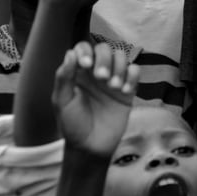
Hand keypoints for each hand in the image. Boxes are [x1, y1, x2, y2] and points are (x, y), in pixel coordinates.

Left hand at [52, 41, 139, 157]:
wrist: (91, 147)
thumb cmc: (73, 125)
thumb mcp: (62, 102)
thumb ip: (64, 78)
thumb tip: (70, 54)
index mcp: (78, 72)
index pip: (83, 48)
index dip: (86, 51)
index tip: (85, 65)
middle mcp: (95, 72)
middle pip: (104, 49)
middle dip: (104, 59)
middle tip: (101, 78)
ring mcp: (112, 79)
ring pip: (121, 56)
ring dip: (119, 68)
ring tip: (113, 87)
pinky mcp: (127, 89)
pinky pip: (134, 71)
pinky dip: (132, 76)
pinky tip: (124, 91)